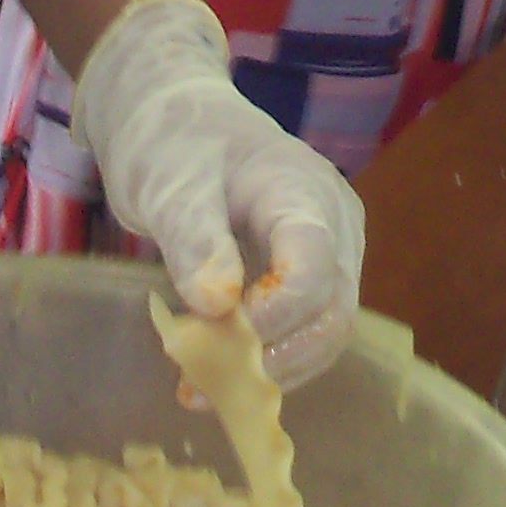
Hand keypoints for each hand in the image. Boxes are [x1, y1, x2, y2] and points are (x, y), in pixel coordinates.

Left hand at [74, 0, 365, 387]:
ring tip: (200, 389)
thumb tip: (218, 306)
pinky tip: (212, 376)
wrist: (178, 118)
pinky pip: (306, 330)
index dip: (275, 315)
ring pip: (326, 332)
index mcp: (303, 190)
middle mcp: (334, 224)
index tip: (218, 337)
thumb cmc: (175, 142)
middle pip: (333, 311)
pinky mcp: (314, 276)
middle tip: (206, 384)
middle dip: (275, 358)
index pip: (313, 267)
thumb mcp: (171, 184)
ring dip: (270, 370)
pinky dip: (266, 360)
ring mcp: (331, 252)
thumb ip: (195, 239)